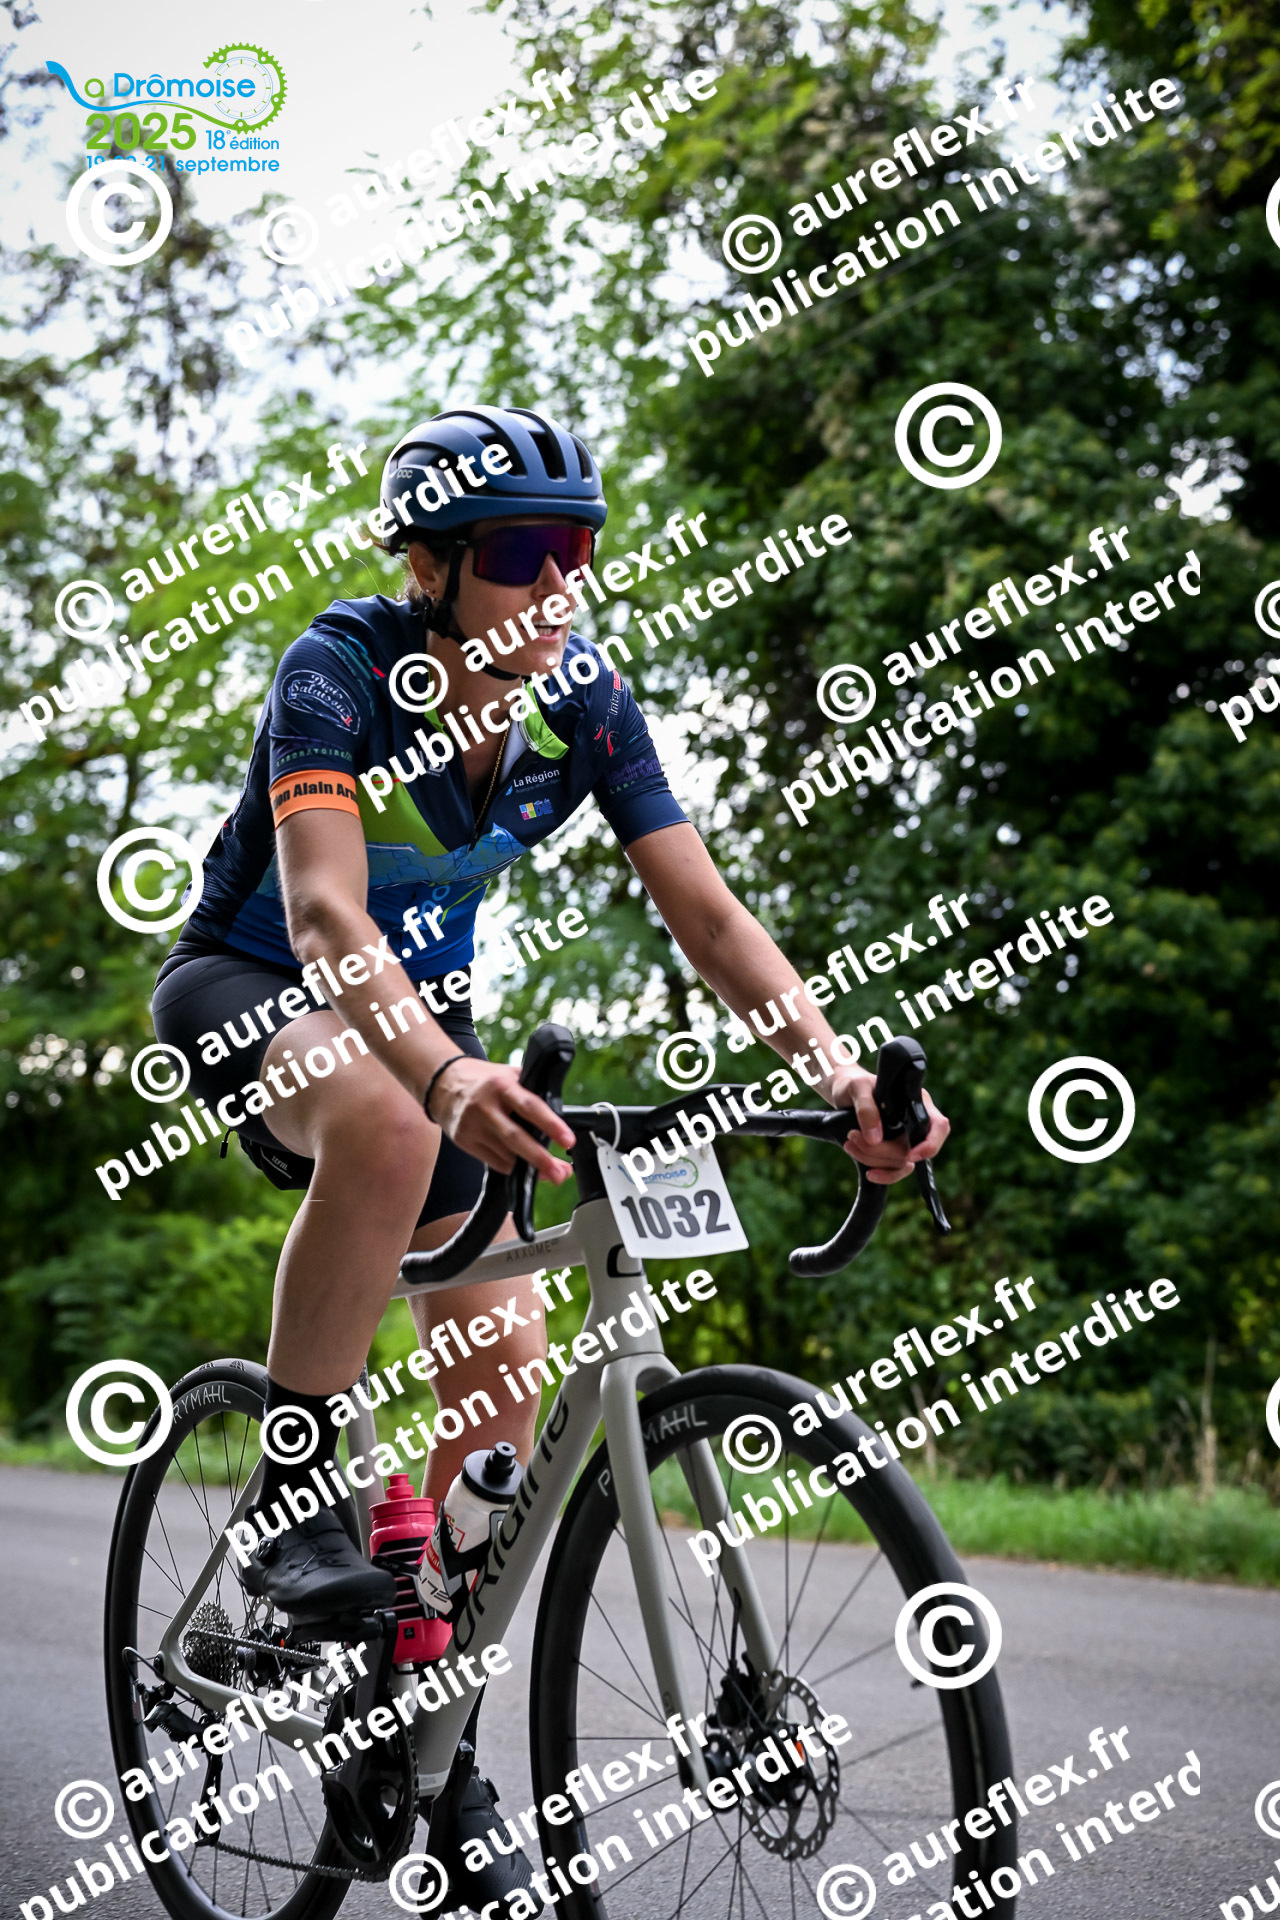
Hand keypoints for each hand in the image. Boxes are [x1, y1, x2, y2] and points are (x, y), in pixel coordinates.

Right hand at [428, 1057, 574, 1183]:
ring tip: (550, 1172)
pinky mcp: (464, 1140)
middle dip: (540, 1158)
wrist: (443, 1083)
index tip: (568, 1140)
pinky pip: (493, 1161)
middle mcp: (485, 1106)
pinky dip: (511, 1165)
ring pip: (505, 1154)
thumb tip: (560, 1121)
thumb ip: (531, 1092)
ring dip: (529, 1167)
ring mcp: (472, 1125)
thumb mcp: (508, 1075)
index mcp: (501, 1085)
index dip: (551, 1124)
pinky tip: (521, 1164)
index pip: (530, 1106)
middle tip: (560, 1173)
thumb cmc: (484, 1080)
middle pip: (515, 1137)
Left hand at [828, 1067, 949, 1185]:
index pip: (938, 1126)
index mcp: (916, 1102)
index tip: (910, 1155)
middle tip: (853, 1136)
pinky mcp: (892, 1152)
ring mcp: (905, 1140)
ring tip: (850, 1143)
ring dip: (873, 1159)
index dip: (930, 1145)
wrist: (843, 1094)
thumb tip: (875, 1138)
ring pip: (901, 1164)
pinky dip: (879, 1172)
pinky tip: (863, 1165)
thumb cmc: (853, 1085)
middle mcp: (914, 1123)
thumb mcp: (857, 1088)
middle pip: (913, 1151)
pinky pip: (893, 1170)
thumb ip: (866, 1109)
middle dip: (881, 1151)